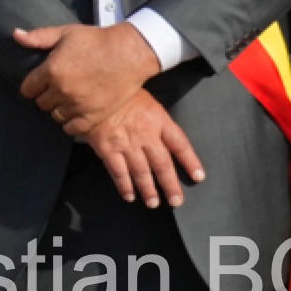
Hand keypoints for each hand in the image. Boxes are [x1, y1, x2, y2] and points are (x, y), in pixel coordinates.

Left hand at [16, 20, 153, 135]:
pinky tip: (77, 112)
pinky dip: (71, 123)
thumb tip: (16, 35)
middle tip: (58, 88)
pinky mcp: (93, 116)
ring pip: (56, 116)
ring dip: (60, 108)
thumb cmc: (97, 40)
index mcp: (52, 70)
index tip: (41, 83)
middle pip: (41, 103)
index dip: (33, 86)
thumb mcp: (66, 33)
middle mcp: (62, 90)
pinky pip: (71, 129)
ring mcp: (77, 105)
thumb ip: (39, 37)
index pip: (28, 89)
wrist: (129, 53)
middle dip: (47, 96)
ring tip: (70, 99)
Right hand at [85, 89, 203, 207]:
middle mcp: (146, 134)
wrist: (92, 87)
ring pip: (142, 172)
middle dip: (170, 185)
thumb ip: (156, 116)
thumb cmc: (120, 90)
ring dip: (149, 190)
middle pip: (163, 164)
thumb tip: (164, 133)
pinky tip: (129, 196)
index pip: (180, 144)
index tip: (198, 176)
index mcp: (158, 119)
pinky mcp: (108, 149)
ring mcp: (126, 143)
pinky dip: (124, 186)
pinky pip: (118, 172)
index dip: (190, 162)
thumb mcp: (146, 98)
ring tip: (154, 203)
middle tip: (176, 201)